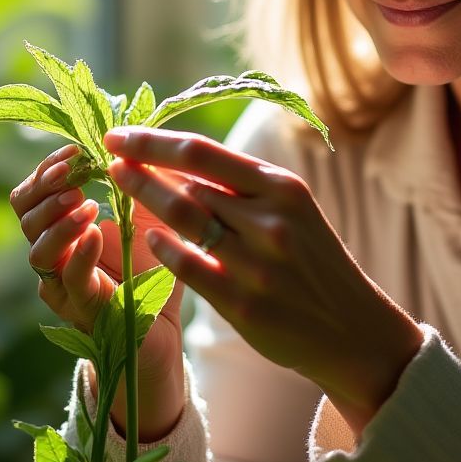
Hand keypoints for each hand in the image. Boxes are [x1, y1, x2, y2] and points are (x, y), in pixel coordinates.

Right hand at [9, 143, 185, 438]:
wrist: (170, 320)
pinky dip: (78, 255)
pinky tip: (94, 234)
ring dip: (58, 222)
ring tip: (86, 203)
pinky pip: (68, 282)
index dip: (48, 168)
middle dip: (45, 189)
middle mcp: (54, 254)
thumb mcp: (150, 206)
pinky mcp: (85, 309)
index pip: (32, 191)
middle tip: (75, 174)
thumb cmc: (155, 260)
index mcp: (62, 224)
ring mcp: (64, 284)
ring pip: (37, 252)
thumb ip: (138, 173)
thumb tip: (129, 132)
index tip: (77, 151)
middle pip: (24, 216)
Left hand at [104, 126, 423, 435]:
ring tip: (117, 185)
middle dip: (140, 166)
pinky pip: (189, 267)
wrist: (352, 327)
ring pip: (184, 220)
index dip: (153, 141)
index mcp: (282, 188)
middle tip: (108, 156)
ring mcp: (256, 263)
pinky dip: (163, 249)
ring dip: (145, 197)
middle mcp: (270, 220)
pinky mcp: (244, 304)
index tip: (119, 134)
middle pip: (187, 183)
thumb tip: (178, 155)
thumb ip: (243, 186)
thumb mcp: (292, 210)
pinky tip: (146, 236)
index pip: (202, 153)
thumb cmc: (313, 259)